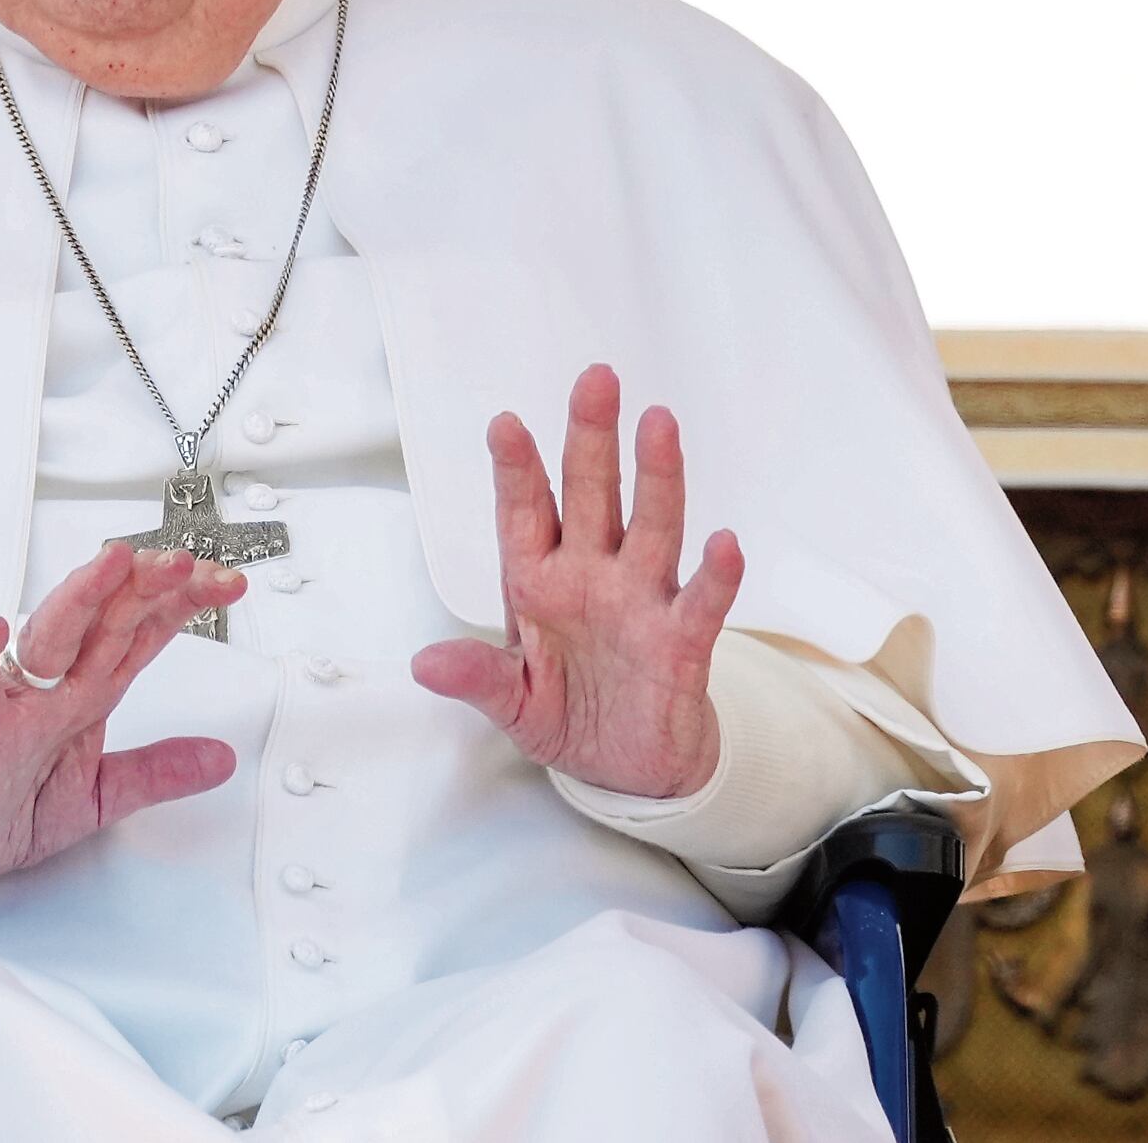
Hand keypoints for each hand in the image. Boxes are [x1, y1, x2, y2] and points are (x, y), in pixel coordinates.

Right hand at [0, 544, 243, 904]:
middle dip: (143, 587)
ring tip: (111, 564)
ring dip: (81, 600)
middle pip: (104, 622)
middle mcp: (52, 686)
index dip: (181, 605)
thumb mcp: (98, 794)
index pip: (140, 634)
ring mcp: (12, 706)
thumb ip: (157, 773)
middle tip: (180, 561)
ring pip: (49, 640)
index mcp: (85, 691)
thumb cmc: (6, 802)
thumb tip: (221, 759)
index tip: (228, 583)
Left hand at [410, 363, 743, 800]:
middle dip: (591, 439)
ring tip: (658, 425)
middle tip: (596, 379)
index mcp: (539, 582)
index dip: (517, 470)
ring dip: (656, 477)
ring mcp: (641, 600)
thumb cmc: (569, 716)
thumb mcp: (512, 704)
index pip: (525, 515)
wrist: (630, 768)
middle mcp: (592, 576)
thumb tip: (424, 664)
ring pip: (651, 526)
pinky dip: (715, 575)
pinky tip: (724, 543)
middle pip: (593, 495)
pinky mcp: (683, 640)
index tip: (505, 424)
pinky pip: (701, 601)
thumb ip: (477, 679)